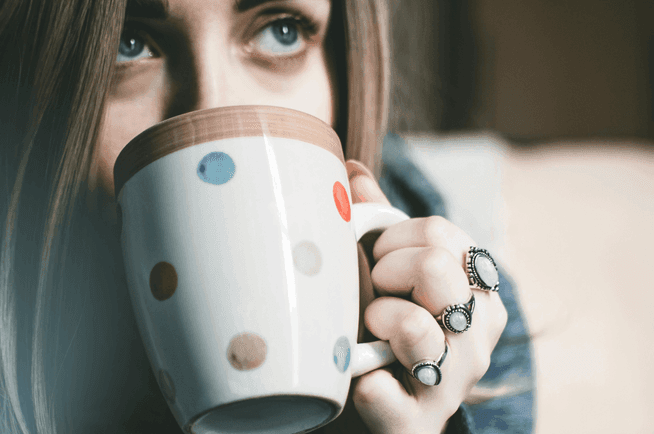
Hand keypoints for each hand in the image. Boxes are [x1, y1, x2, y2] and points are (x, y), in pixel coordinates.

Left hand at [328, 160, 507, 433]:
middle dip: (385, 273)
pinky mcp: (416, 423)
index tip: (379, 259)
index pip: (440, 235)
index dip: (393, 240)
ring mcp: (452, 382)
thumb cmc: (388, 325)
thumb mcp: (388, 272)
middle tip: (374, 292)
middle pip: (434, 269)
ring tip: (369, 331)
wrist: (384, 407)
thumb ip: (379, 223)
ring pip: (415, 328)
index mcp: (478, 288)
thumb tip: (352, 169)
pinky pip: (381, 393)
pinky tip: (362, 380)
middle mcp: (478, 334)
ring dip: (376, 321)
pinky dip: (364, 385)